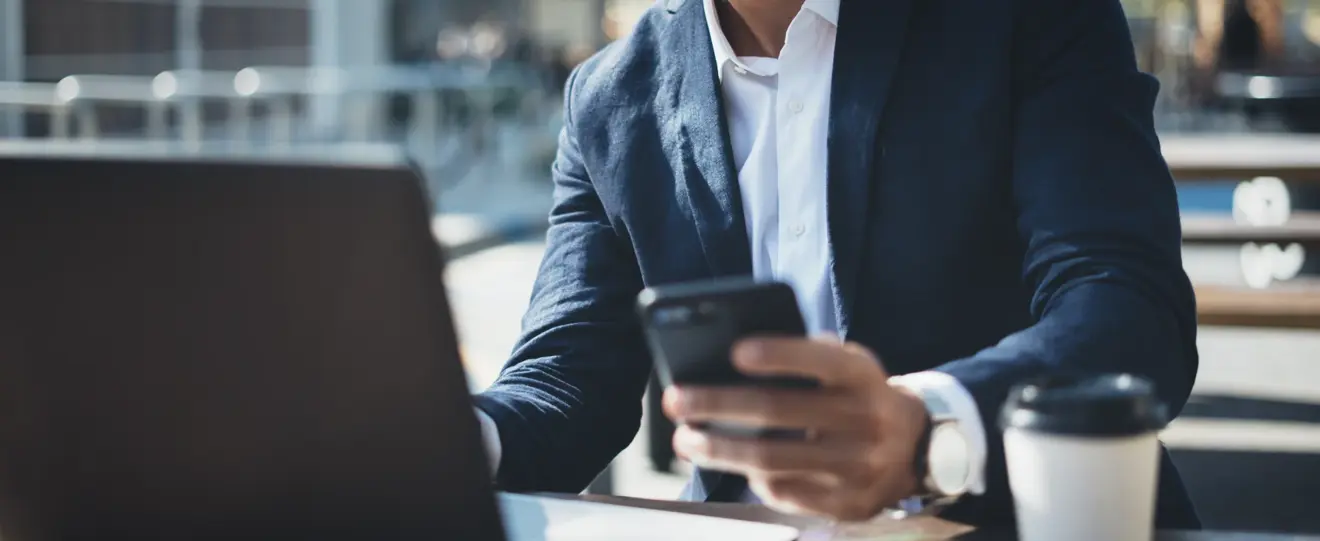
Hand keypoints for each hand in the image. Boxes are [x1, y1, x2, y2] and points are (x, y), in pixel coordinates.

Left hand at [662, 337, 929, 520]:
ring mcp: (859, 466)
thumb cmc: (856, 395)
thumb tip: (730, 361)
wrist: (916, 447)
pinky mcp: (849, 503)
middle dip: (718, 405)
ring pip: (772, 459)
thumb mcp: (846, 367)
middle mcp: (867, 419)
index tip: (735, 351)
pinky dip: (751, 478)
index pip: (821, 359)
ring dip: (719, 450)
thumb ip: (804, 359)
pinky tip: (730, 464)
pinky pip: (784, 492)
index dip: (779, 355)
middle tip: (677, 401)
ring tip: (685, 440)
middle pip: (779, 411)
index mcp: (863, 375)